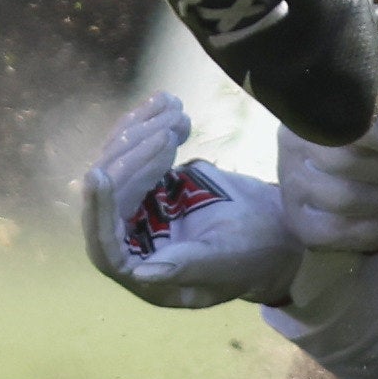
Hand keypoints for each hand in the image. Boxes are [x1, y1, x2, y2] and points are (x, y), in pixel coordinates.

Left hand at [78, 94, 302, 309]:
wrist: (277, 226)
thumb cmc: (256, 254)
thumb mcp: (224, 262)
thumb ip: (185, 267)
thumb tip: (140, 273)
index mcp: (145, 273)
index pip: (106, 247)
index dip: (100, 212)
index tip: (100, 175)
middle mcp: (132, 241)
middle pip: (112, 197)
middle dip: (134, 158)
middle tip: (165, 131)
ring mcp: (136, 208)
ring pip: (119, 166)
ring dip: (142, 132)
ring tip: (172, 108)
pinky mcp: (147, 181)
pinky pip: (135, 151)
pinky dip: (149, 125)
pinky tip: (169, 105)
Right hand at [272, 77, 377, 262]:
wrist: (339, 167)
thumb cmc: (373, 126)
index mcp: (314, 108)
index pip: (347, 124)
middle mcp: (292, 145)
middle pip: (348, 165)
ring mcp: (292, 186)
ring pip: (346, 200)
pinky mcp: (300, 222)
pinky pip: (338, 233)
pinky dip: (376, 231)